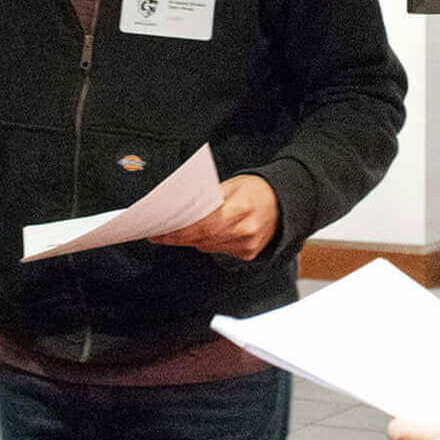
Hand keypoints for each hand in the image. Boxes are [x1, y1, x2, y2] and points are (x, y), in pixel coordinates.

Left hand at [151, 174, 278, 260]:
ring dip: (187, 241)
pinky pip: (218, 250)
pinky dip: (205, 243)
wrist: (282, 202)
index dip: (179, 229)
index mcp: (242, 208)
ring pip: (208, 246)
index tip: (159, 230)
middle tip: (156, 234)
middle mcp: (246, 230)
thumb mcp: (231, 185)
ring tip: (168, 235)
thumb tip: (178, 208)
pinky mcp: (248, 254)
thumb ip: (207, 198)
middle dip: (177, 237)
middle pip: (202, 238)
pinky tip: (194, 237)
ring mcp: (248, 245)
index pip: (203, 223)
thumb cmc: (255, 189)